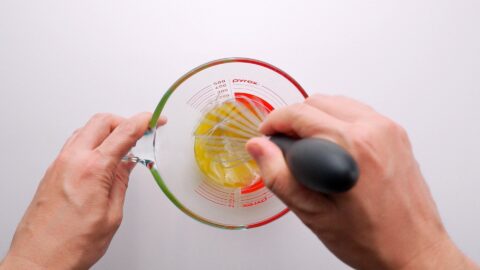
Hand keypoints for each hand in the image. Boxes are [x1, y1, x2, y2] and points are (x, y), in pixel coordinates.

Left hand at [0, 113, 163, 268]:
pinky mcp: (52, 171)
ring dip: (107, 131)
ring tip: (124, 146)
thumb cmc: (70, 244)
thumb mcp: (111, 214)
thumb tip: (128, 163)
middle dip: (125, 121)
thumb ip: (120, 181)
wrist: (39, 260)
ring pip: (86, 130)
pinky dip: (93, 142)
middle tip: (141, 132)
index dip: (144, 121)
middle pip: (102, 121)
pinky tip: (103, 157)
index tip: (156, 119)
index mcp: (92, 169)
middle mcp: (72, 160)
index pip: (124, 132)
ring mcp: (59, 164)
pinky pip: (75, 144)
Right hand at [246, 94, 477, 269]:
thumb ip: (279, 175)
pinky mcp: (396, 134)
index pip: (300, 113)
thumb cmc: (372, 239)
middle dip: (293, 120)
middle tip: (284, 145)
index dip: (274, 122)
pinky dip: (337, 121)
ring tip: (307, 148)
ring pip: (337, 103)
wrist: (413, 250)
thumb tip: (259, 147)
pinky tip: (331, 146)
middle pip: (317, 102)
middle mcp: (373, 131)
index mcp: (352, 146)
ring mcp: (388, 130)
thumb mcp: (313, 213)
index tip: (267, 135)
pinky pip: (357, 112)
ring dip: (315, 118)